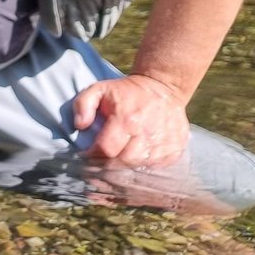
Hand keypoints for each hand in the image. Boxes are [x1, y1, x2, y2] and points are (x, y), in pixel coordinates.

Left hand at [73, 73, 190, 167]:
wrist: (163, 87)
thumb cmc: (126, 91)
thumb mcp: (99, 89)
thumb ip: (83, 105)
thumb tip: (80, 125)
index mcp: (127, 119)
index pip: (106, 150)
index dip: (92, 155)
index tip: (86, 154)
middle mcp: (147, 133)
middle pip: (122, 162)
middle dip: (107, 164)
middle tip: (99, 161)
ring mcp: (164, 143)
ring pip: (139, 166)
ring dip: (125, 166)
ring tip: (116, 159)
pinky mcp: (174, 149)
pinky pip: (155, 167)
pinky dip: (143, 166)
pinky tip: (135, 158)